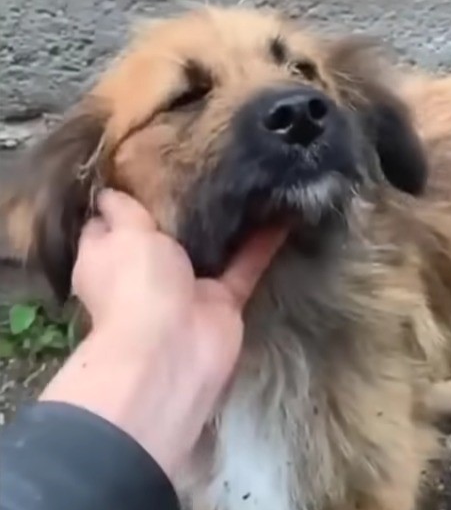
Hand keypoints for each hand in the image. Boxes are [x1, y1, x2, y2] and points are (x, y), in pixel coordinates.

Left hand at [41, 189, 286, 478]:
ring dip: (225, 221)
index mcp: (108, 257)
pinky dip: (263, 244)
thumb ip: (121, 209)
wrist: (172, 348)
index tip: (146, 162)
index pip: (110, 220)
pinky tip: (283, 213)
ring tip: (246, 177)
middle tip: (203, 160)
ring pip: (208, 248)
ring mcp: (186, 288)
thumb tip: (109, 192)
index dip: (125, 194)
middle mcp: (144, 272)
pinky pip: (245, 266)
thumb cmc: (136, 284)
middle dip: (180, 201)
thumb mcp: (122, 233)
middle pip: (163, 232)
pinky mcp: (222, 301)